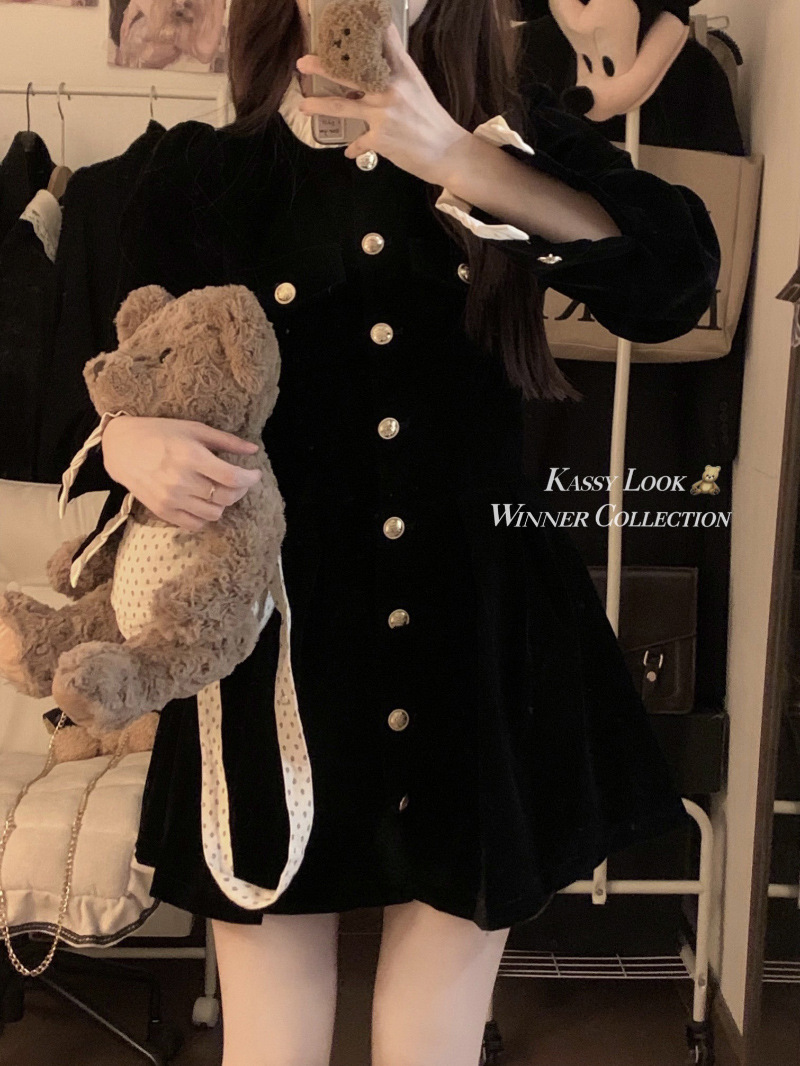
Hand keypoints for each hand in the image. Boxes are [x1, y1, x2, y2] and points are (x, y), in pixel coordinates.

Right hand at [101, 415, 261, 531]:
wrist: (121, 448)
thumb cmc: (160, 433)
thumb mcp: (194, 429)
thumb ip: (226, 441)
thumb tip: (254, 450)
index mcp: (192, 457)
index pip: (232, 477)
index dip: (250, 478)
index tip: (255, 474)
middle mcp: (182, 480)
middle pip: (226, 497)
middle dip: (240, 490)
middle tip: (238, 481)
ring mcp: (172, 499)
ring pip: (214, 514)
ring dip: (223, 503)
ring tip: (218, 490)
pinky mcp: (163, 511)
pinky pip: (195, 524)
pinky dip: (205, 516)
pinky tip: (203, 502)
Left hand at [295, 21, 471, 185]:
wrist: (448, 152)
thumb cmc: (433, 121)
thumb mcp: (418, 89)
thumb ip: (398, 74)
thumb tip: (376, 67)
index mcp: (403, 73)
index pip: (383, 42)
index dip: (365, 29)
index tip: (346, 18)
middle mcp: (391, 89)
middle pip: (351, 73)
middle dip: (324, 66)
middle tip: (303, 62)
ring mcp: (384, 114)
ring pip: (343, 106)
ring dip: (320, 105)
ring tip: (304, 105)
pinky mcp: (380, 139)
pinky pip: (358, 142)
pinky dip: (354, 147)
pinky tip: (349, 150)